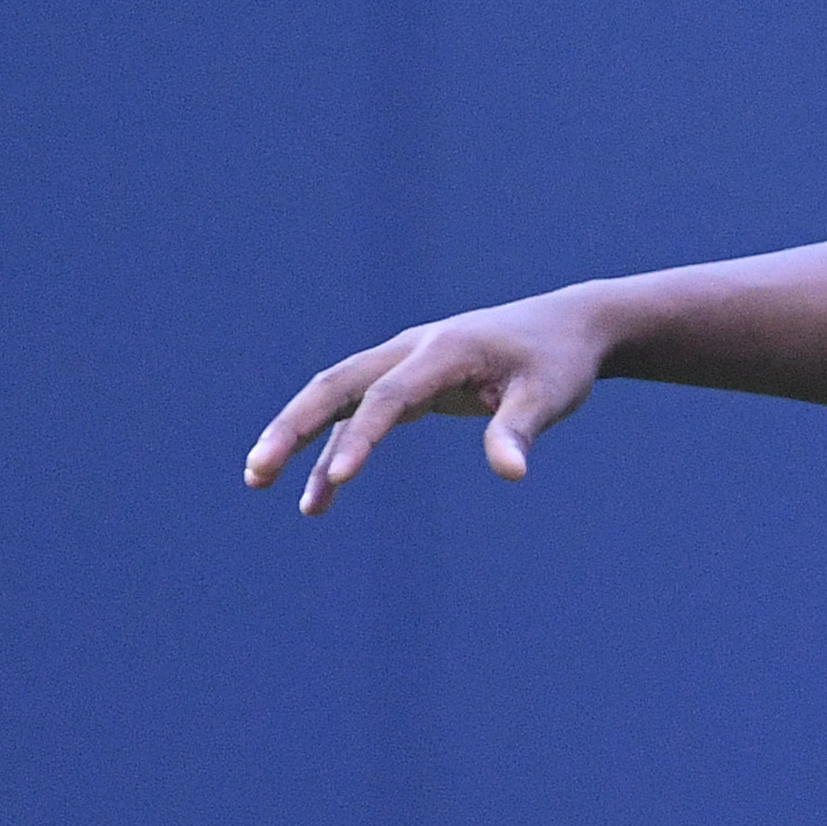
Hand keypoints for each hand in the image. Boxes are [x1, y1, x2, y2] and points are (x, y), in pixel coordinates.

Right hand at [243, 291, 610, 514]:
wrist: (569, 327)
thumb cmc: (559, 362)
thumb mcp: (549, 395)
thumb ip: (520, 430)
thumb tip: (510, 474)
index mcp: (445, 350)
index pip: (391, 396)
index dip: (363, 437)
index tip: (338, 480)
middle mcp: (414, 349)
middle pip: (338, 385)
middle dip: (294, 427)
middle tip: (257, 472)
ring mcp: (406, 362)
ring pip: (337, 395)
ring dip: (299, 434)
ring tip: (259, 481)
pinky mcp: (409, 381)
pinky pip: (359, 415)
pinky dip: (337, 449)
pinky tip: (318, 498)